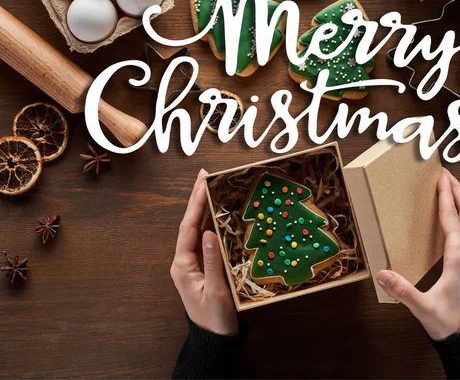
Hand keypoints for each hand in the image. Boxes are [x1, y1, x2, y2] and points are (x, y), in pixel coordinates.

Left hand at [170, 169, 238, 335]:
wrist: (215, 339)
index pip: (189, 228)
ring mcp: (194, 262)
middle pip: (191, 224)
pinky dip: (213, 222)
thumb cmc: (215, 319)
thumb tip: (210, 232)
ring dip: (205, 207)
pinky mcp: (204, 266)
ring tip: (212, 186)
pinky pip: (207, 239)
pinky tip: (220, 211)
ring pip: (199, 229)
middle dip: (197, 199)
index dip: (196, 204)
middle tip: (205, 175)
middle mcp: (185, 260)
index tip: (203, 183)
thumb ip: (212, 262)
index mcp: (183, 265)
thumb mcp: (215, 291)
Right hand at [376, 168, 459, 340]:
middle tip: (446, 173)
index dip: (446, 196)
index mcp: (459, 258)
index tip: (441, 178)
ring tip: (449, 187)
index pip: (452, 219)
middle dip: (458, 191)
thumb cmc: (446, 320)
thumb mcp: (422, 307)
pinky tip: (450, 215)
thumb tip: (382, 273)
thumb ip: (403, 290)